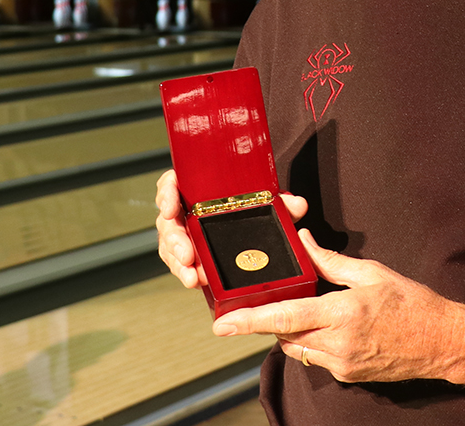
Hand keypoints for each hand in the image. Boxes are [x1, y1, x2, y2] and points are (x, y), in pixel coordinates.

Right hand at [154, 169, 308, 288]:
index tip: (170, 208)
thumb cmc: (254, 206)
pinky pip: (181, 264)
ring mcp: (187, 234)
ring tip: (192, 277)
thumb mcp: (268, 201)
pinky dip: (187, 273)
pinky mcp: (192, 256)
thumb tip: (297, 204)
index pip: (172, 183)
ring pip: (170, 247)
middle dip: (174, 240)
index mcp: (198, 189)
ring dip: (178, 263)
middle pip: (169, 221)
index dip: (166, 193)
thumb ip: (281, 201)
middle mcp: (187, 210)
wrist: (257, 225)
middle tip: (186, 254)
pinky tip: (195, 282)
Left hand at [213, 229, 464, 383]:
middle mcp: (338, 343)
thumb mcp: (372, 273)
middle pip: (284, 335)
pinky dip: (314, 343)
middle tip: (271, 302)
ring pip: (297, 349)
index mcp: (342, 313)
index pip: (284, 318)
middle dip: (272, 320)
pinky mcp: (348, 376)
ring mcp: (342, 364)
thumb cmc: (411, 303)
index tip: (222, 324)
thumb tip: (303, 241)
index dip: (249, 321)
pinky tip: (334, 329)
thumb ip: (330, 261)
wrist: (442, 342)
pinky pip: (315, 359)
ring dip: (293, 332)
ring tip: (313, 312)